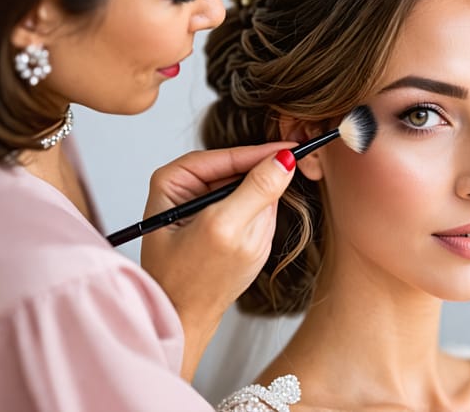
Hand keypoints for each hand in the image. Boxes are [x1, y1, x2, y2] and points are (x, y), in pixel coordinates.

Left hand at [139, 143, 295, 379]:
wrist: (185, 321)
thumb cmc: (191, 282)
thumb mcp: (225, 229)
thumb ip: (256, 190)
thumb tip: (284, 159)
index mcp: (174, 181)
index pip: (227, 155)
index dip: (262, 153)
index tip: (295, 147)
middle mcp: (188, 190)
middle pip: (240, 173)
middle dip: (260, 190)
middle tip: (276, 201)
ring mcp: (205, 208)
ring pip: (251, 195)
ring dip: (259, 216)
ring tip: (246, 244)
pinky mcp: (221, 226)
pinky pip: (254, 217)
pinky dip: (259, 230)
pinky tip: (246, 251)